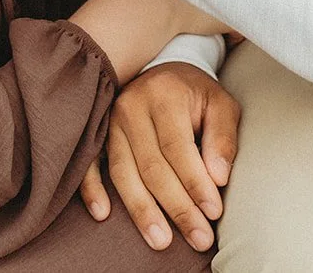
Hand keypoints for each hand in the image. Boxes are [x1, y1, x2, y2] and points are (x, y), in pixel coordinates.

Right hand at [80, 63, 240, 252]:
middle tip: (198, 238)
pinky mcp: (97, 133)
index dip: (195, 182)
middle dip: (176, 207)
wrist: (164, 71)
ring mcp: (110, 121)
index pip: (178, 148)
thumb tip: (218, 179)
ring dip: (142, 210)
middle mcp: (132, 106)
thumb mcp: (220, 105)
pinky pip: (90, 164)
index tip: (213, 212)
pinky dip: (92, 190)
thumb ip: (222, 139)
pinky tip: (102, 214)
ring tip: (160, 241)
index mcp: (164, 95)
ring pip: (123, 172)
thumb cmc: (196, 95)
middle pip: (152, 166)